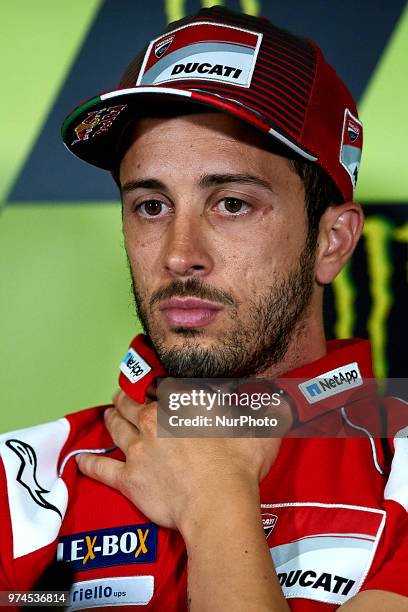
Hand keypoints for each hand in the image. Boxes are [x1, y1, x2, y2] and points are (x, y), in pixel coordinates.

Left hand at [76, 389, 290, 534]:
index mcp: (178, 404)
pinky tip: (81, 461)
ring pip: (114, 427)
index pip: (160, 385)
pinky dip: (90, 464)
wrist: (218, 506)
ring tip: (107, 413)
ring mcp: (136, 449)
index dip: (155, 382)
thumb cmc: (238, 466)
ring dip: (109, 418)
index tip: (152, 382)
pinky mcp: (127, 479)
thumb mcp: (260, 430)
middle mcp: (152, 421)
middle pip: (130, 402)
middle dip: (125, 396)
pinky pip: (101, 469)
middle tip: (123, 394)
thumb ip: (265, 409)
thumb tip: (279, 396)